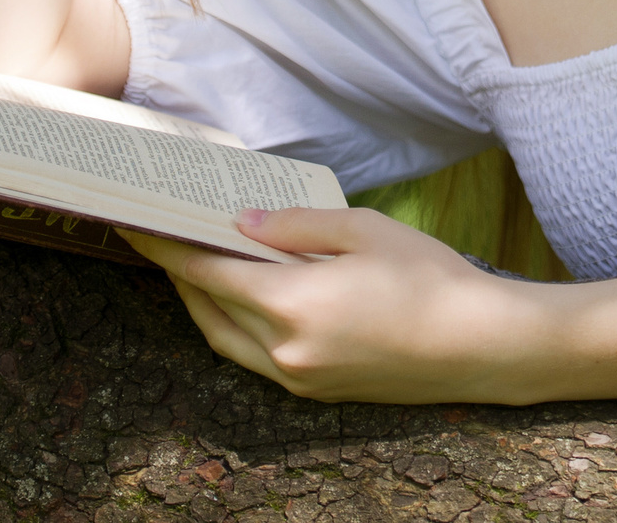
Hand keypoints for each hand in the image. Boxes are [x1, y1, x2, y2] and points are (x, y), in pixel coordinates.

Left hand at [130, 208, 551, 403]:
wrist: (479, 346)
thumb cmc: (429, 277)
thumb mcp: (364, 230)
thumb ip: (296, 226)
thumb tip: (242, 223)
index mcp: (293, 304)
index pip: (207, 272)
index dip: (167, 247)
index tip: (136, 223)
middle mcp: (285, 350)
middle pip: (207, 310)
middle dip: (179, 274)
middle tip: (162, 236)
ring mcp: (299, 378)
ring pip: (225, 341)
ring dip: (203, 305)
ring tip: (194, 265)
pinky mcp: (316, 392)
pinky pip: (254, 359)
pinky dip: (235, 328)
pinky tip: (244, 299)